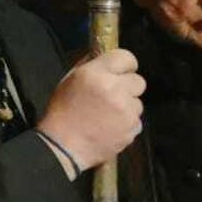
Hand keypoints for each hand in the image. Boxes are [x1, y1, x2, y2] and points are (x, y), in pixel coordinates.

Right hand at [37, 48, 144, 171]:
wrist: (63, 146)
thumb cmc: (62, 111)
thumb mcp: (69, 81)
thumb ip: (89, 66)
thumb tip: (104, 56)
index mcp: (96, 74)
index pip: (126, 57)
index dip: (125, 65)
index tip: (120, 71)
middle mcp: (115, 89)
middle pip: (139, 81)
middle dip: (127, 87)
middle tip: (112, 95)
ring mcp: (126, 110)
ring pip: (138, 102)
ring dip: (126, 107)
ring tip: (106, 115)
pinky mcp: (132, 128)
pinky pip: (136, 120)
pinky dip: (126, 123)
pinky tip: (109, 127)